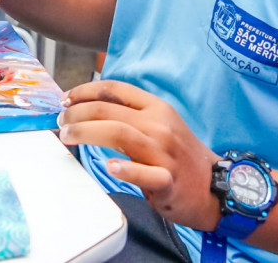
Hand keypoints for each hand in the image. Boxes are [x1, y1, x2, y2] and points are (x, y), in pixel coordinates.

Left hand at [60, 80, 221, 231]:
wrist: (217, 187)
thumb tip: (88, 110)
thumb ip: (131, 117)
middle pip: (109, 111)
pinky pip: (145, 173)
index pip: (115, 90)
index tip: (65, 99)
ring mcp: (164, 153)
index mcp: (156, 108)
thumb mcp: (159, 126)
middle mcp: (159, 125)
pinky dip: (126, 169)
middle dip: (77, 113)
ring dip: (87, 132)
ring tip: (67, 136)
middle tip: (60, 121)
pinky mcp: (168, 180)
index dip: (85, 91)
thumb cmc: (180, 157)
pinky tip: (109, 167)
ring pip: (120, 134)